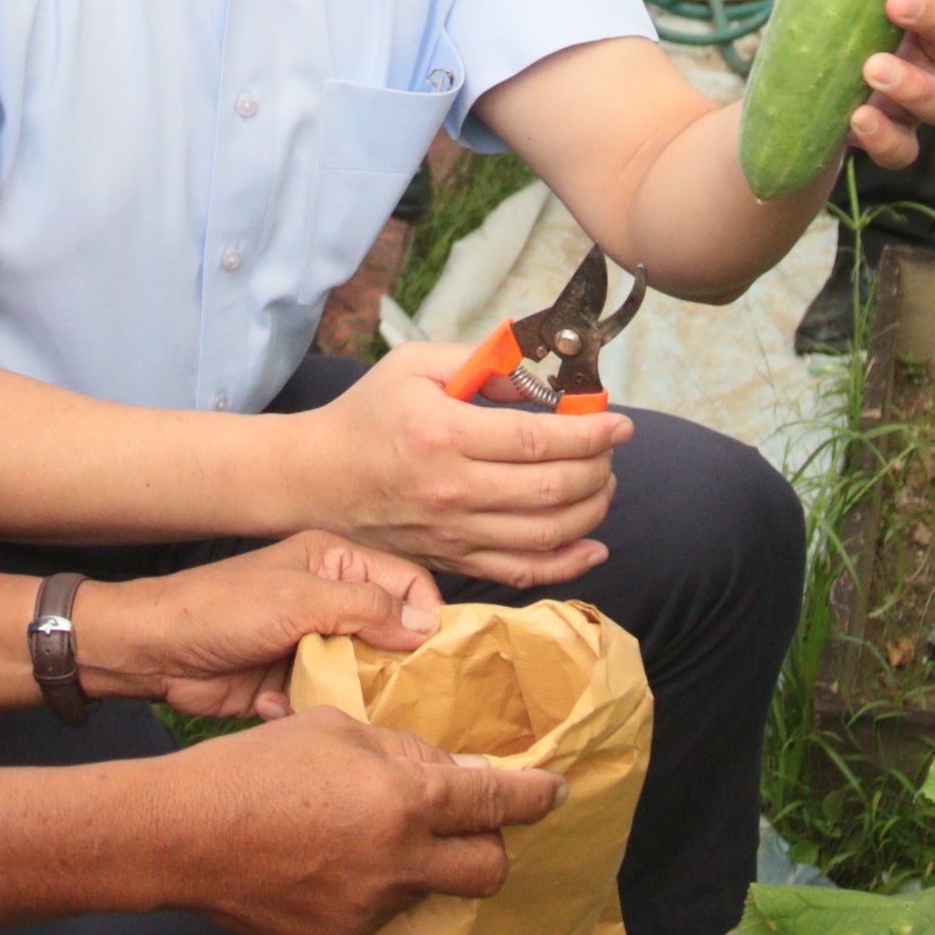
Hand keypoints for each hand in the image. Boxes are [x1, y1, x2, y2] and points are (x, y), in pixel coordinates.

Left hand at [80, 532, 441, 720]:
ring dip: (361, 692)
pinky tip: (294, 707)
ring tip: (357, 707)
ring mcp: (312, 643)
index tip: (439, 656)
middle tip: (410, 694)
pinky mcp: (293, 682)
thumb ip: (366, 609)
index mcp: (334, 562)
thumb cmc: (220, 610)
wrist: (153, 652)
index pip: (406, 584)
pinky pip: (332, 701)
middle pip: (392, 633)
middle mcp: (330, 600)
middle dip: (400, 664)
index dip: (428, 617)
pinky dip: (323, 709)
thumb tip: (426, 627)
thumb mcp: (299, 600)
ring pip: (365, 673)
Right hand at [180, 710, 559, 934]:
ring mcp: (371, 909)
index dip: (532, 795)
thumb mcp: (335, 730)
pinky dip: (375, 884)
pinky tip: (333, 860)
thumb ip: (402, 752)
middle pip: (487, 867)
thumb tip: (448, 770)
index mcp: (402, 800)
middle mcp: (399, 862)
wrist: (185, 835)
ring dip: (420, 860)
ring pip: (429, 886)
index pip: (494, 800)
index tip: (553, 791)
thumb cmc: (254, 768)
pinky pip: (381, 910)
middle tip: (469, 820)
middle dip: (492, 842)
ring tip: (365, 831)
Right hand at [292, 343, 627, 586]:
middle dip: (599, 467)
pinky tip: (595, 547)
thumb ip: (481, 362)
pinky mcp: (452, 561)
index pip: (538, 440)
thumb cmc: (366, 415)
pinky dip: (567, 565)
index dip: (591, 432)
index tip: (620, 423)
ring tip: (604, 484)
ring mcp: (453, 533)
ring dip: (592, 509)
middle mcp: (451, 490)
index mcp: (443, 433)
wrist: (314, 478)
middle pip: (551, 488)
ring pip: (545, 534)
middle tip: (612, 449)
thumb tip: (539, 378)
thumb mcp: (415, 365)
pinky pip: (521, 573)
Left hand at [788, 0, 934, 173]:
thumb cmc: (822, 31)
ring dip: (915, 84)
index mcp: (920, 3)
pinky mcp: (894, 139)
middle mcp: (928, 51)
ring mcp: (915, 100)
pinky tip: (857, 119)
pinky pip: (905, 147)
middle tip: (897, 2)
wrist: (792, 105)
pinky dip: (885, 136)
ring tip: (872, 68)